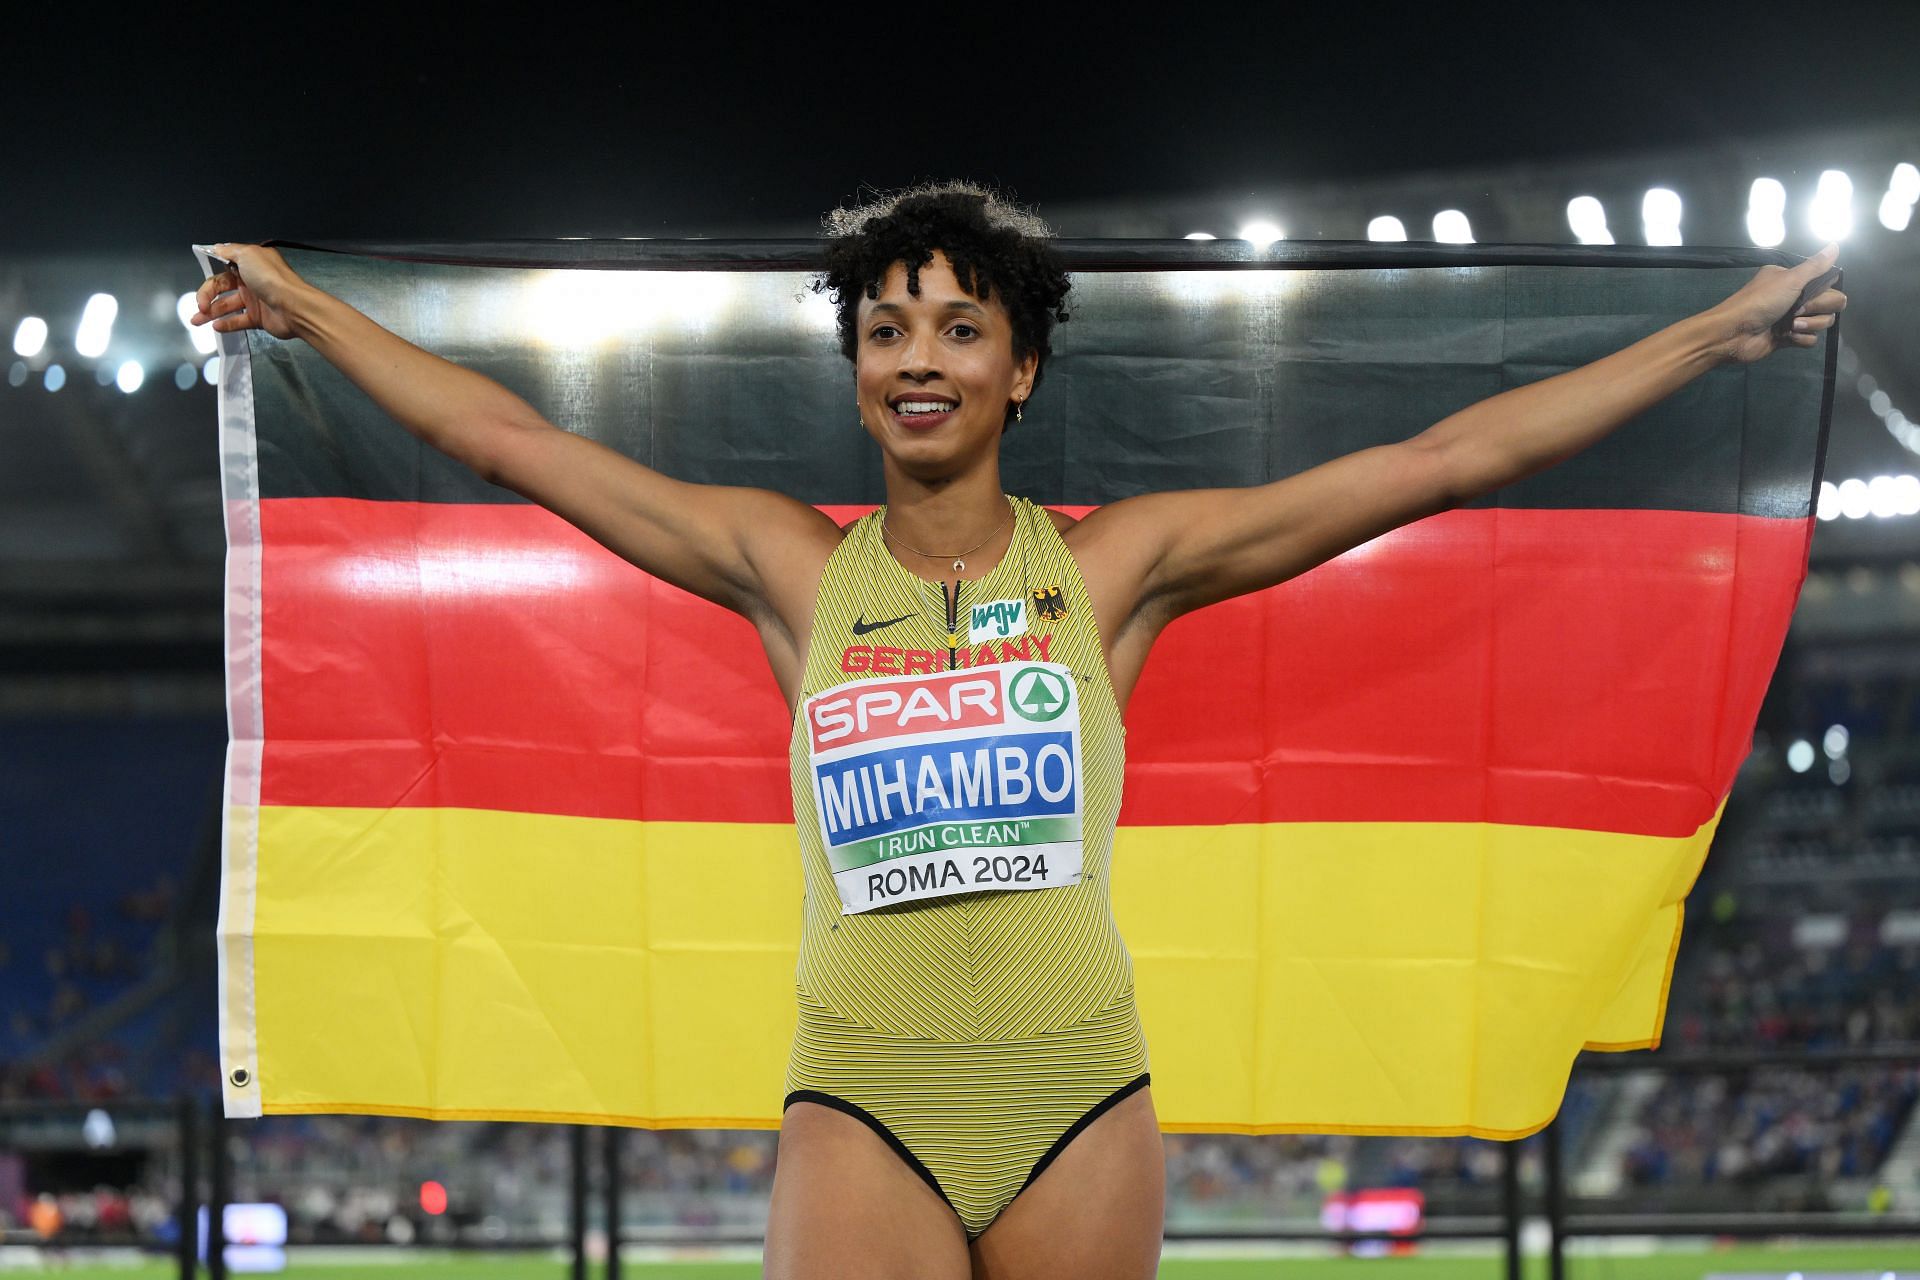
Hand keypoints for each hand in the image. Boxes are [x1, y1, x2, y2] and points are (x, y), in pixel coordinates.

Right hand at [190, 243, 308, 341]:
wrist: (294, 306)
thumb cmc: (270, 278)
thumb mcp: (248, 254)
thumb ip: (230, 251)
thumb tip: (216, 247)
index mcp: (250, 264)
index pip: (223, 267)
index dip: (211, 274)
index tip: (201, 281)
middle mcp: (251, 281)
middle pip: (221, 287)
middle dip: (206, 296)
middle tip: (199, 307)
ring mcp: (255, 300)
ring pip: (227, 305)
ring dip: (211, 313)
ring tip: (197, 321)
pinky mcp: (259, 318)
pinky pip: (239, 321)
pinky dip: (227, 324)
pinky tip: (216, 327)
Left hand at [1707, 242, 1847, 365]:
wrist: (1734, 333)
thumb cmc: (1760, 302)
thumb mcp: (1790, 279)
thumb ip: (1815, 266)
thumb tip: (1836, 244)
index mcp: (1794, 280)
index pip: (1828, 284)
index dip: (1824, 291)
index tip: (1808, 293)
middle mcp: (1796, 297)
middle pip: (1831, 303)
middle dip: (1818, 308)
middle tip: (1797, 311)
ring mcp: (1793, 318)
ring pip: (1823, 322)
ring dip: (1809, 324)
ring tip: (1790, 326)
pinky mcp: (1789, 337)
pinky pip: (1811, 339)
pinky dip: (1801, 339)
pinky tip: (1786, 337)